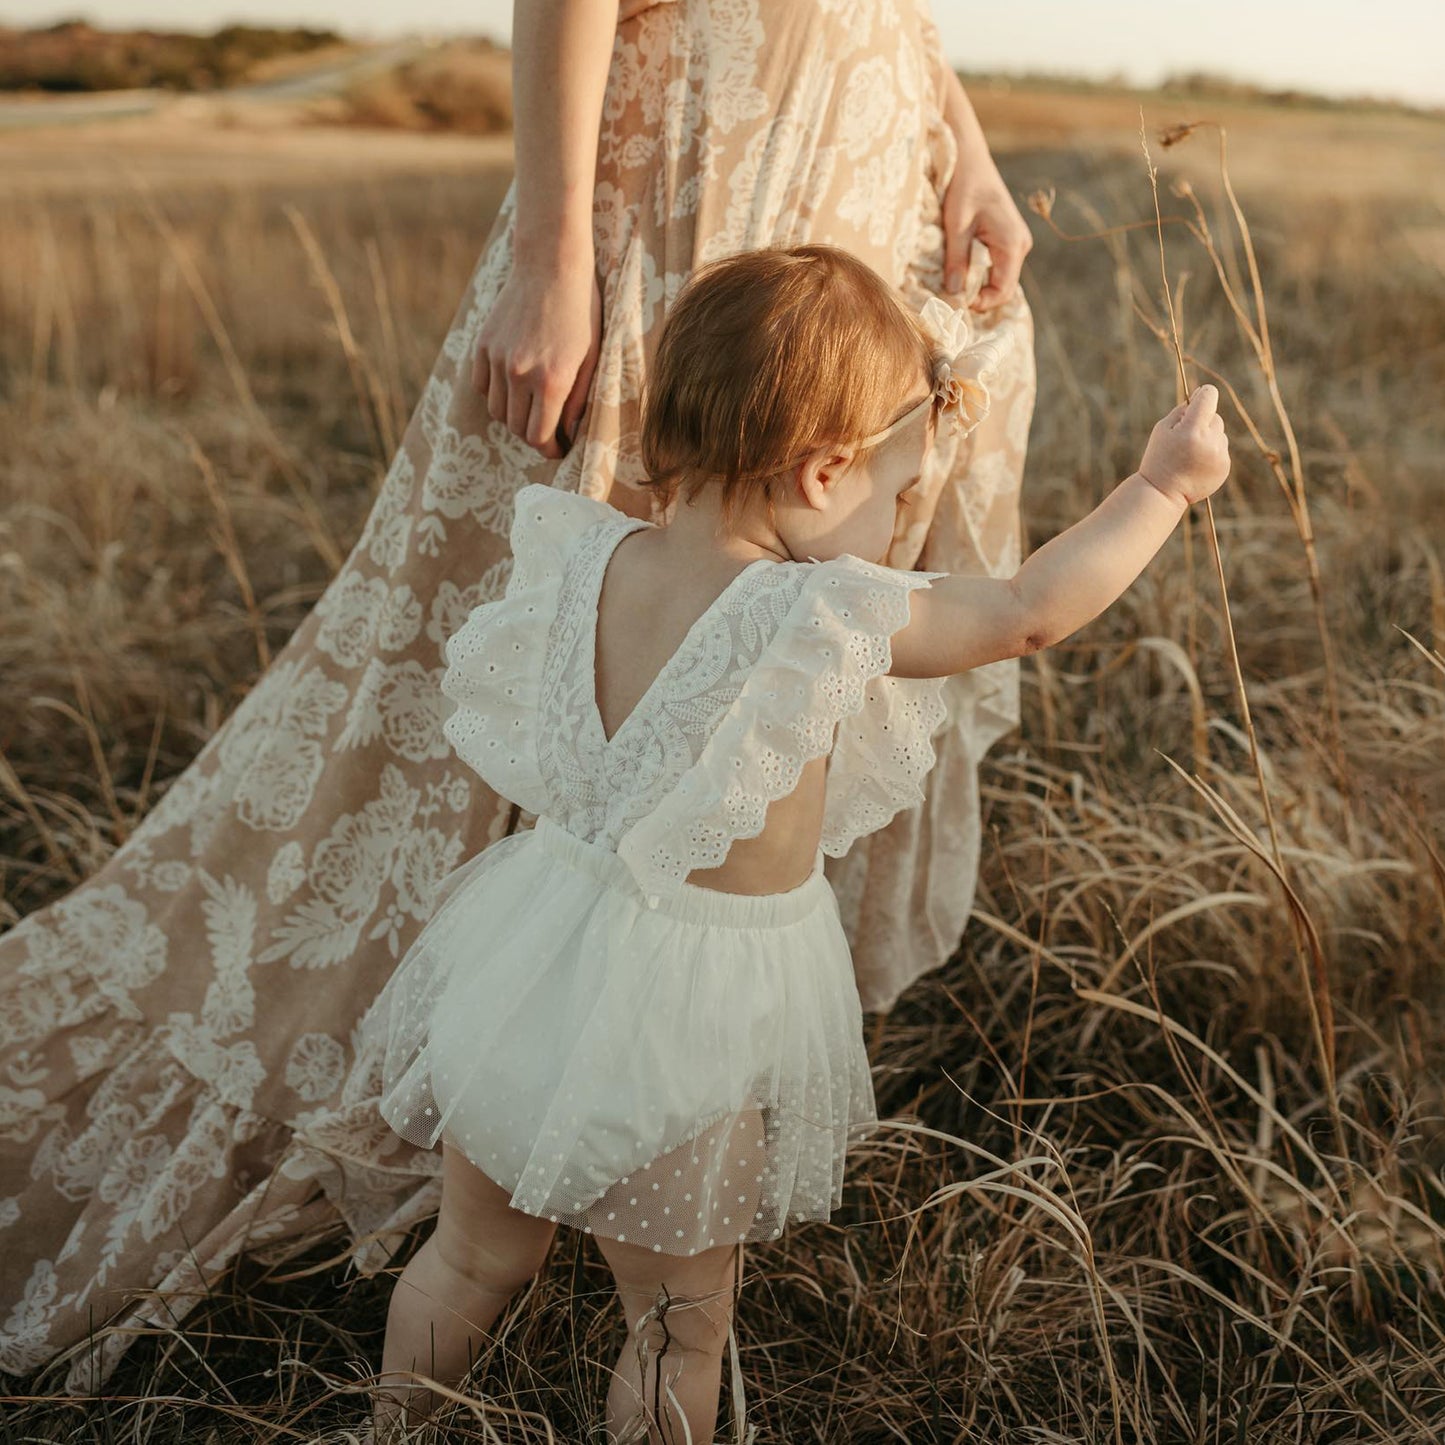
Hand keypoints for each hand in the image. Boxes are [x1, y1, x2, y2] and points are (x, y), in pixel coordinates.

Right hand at [472, 253, 601, 459]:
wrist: (551, 266)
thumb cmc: (581, 312)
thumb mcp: (592, 357)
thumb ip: (579, 398)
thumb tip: (568, 430)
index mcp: (551, 381)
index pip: (539, 436)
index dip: (549, 449)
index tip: (557, 449)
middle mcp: (519, 374)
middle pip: (517, 428)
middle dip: (533, 436)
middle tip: (547, 431)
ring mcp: (497, 360)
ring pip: (496, 411)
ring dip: (513, 418)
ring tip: (530, 410)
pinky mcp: (483, 345)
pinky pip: (481, 387)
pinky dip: (495, 395)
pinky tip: (512, 388)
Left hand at [939, 73, 1032, 311]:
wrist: (969, 156)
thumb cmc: (963, 186)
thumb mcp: (956, 226)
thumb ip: (957, 261)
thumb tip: (954, 295)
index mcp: (1012, 244)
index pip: (1002, 291)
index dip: (980, 304)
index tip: (954, 303)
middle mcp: (1020, 245)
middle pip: (1002, 288)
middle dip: (978, 297)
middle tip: (950, 298)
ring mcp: (1016, 241)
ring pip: (999, 278)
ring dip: (978, 286)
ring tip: (954, 284)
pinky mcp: (1007, 238)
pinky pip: (997, 266)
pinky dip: (980, 274)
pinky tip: (961, 271)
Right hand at [1138, 384, 1230, 505]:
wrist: (1163, 493)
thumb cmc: (1159, 458)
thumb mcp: (1162, 429)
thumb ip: (1183, 410)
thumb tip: (1202, 394)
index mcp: (1192, 430)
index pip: (1208, 396)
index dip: (1203, 394)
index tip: (1197, 398)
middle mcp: (1209, 441)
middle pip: (1215, 417)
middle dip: (1203, 422)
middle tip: (1185, 439)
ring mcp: (1219, 455)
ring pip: (1220, 433)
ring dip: (1208, 438)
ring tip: (1190, 455)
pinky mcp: (1225, 467)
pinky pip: (1221, 449)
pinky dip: (1211, 453)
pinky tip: (1196, 465)